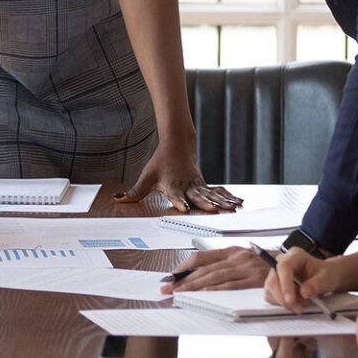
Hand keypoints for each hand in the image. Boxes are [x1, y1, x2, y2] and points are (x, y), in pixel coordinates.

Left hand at [113, 145, 241, 213]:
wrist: (177, 145)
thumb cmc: (161, 163)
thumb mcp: (147, 176)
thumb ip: (134, 192)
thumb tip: (117, 200)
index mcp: (172, 185)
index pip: (176, 195)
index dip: (179, 202)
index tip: (184, 209)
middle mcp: (187, 186)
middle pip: (198, 196)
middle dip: (207, 204)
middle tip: (215, 212)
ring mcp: (198, 185)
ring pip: (212, 194)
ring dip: (222, 202)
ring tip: (233, 208)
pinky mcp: (205, 185)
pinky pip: (218, 192)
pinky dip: (229, 197)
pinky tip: (239, 202)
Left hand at [161, 246, 267, 294]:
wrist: (290, 263)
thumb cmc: (263, 263)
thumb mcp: (242, 257)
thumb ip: (224, 264)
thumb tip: (199, 274)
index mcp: (230, 251)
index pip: (200, 257)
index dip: (183, 268)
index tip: (171, 277)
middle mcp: (235, 257)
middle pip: (203, 269)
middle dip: (183, 280)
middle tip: (168, 289)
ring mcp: (244, 267)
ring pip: (214, 277)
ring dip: (195, 287)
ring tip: (180, 294)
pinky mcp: (253, 279)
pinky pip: (231, 285)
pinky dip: (216, 290)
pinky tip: (204, 295)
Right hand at [263, 247, 335, 313]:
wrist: (326, 277)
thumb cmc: (326, 274)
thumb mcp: (327, 278)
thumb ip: (317, 284)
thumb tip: (304, 292)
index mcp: (295, 256)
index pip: (283, 267)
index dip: (285, 284)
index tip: (290, 300)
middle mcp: (282, 263)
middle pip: (273, 280)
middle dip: (283, 298)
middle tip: (298, 308)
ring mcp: (277, 274)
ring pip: (270, 290)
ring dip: (284, 302)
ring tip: (301, 304)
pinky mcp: (275, 285)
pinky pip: (272, 297)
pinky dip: (282, 304)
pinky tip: (296, 304)